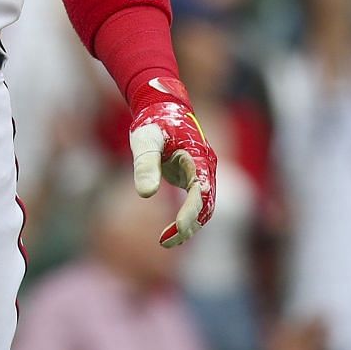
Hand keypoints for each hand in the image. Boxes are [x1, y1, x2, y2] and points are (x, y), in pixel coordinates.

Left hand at [128, 90, 216, 247]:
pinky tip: (169, 233)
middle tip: (165, 242)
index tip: (178, 228)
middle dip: (189, 225)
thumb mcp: (144, 140)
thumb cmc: (153, 122)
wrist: (162, 107)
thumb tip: (145, 195)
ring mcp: (202, 173)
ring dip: (188, 226)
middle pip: (206, 204)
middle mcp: (205, 167)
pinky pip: (196, 203)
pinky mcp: (194, 178)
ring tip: (165, 242)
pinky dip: (186, 219)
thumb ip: (145, 165)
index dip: (192, 211)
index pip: (201, 191)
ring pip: (203, 207)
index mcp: (198, 156)